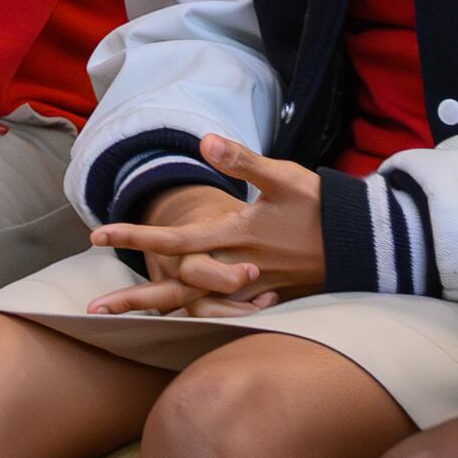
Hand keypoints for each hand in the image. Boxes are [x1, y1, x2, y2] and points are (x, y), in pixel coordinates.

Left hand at [83, 132, 326, 313]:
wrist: (365, 247)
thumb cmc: (322, 208)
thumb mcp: (283, 176)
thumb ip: (242, 160)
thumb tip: (204, 141)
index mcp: (235, 238)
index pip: (173, 243)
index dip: (133, 238)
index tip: (97, 234)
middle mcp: (236, 269)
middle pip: (174, 291)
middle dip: (133, 300)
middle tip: (91, 310)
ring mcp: (251, 290)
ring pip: (195, 306)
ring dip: (158, 310)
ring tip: (125, 316)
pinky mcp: (265, 298)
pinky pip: (221, 313)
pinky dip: (195, 316)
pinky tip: (180, 316)